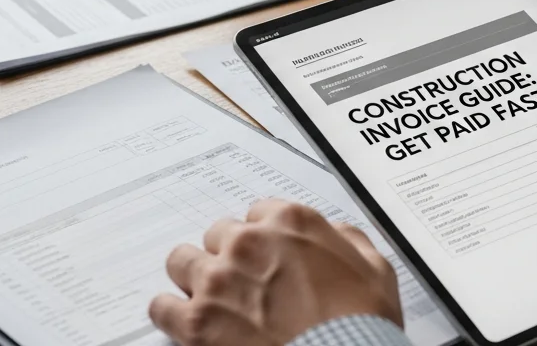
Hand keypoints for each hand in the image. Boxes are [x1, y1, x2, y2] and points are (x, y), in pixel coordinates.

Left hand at [149, 200, 401, 345]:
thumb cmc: (361, 322)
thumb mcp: (375, 270)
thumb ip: (349, 240)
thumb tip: (337, 234)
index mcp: (289, 222)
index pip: (257, 214)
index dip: (264, 239)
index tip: (268, 258)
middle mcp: (248, 243)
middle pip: (218, 236)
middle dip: (230, 258)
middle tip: (246, 285)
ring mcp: (218, 281)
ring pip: (182, 262)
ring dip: (196, 279)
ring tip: (212, 301)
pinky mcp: (196, 322)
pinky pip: (161, 307)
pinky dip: (172, 314)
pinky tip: (187, 323)